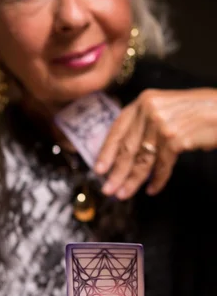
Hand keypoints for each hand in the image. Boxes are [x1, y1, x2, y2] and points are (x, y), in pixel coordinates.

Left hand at [95, 88, 216, 198]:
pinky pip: (161, 165)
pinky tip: (152, 190)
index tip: (98, 169)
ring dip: (132, 180)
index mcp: (143, 101)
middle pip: (127, 147)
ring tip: (123, 194)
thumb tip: (124, 153)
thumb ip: (145, 124)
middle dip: (116, 172)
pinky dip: (157, 180)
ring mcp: (162, 124)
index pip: (118, 129)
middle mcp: (150, 110)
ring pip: (142, 159)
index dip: (106, 151)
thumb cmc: (197, 111)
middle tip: (107, 189)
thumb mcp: (166, 109)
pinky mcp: (175, 139)